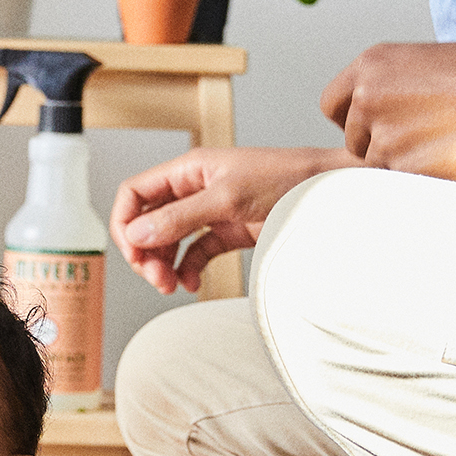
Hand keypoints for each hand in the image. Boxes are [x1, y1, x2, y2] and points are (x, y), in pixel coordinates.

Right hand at [111, 145, 349, 293]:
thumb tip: (137, 234)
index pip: (135, 193)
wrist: (330, 193)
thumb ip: (181, 217)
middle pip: (148, 221)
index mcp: (188, 170)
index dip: (125, 223)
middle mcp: (194, 189)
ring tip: (171, 286)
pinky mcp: (229, 231)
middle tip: (156, 280)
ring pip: (169, 240)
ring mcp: (211, 211)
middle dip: (145, 252)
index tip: (133, 253)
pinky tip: (192, 284)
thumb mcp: (228, 198)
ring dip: (163, 264)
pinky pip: (195, 252)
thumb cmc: (287, 180)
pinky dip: (188, 269)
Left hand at [318, 41, 455, 185]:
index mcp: (373, 64)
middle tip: (426, 139)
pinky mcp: (405, 170)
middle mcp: (369, 98)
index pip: (332, 104)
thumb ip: (401, 83)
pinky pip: (402, 187)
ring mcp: (384, 136)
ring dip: (405, 165)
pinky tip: (454, 162)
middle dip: (381, 146)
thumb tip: (395, 103)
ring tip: (448, 147)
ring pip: (378, 167)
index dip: (353, 119)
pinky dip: (423, 182)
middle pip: (354, 140)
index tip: (374, 127)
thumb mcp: (435, 60)